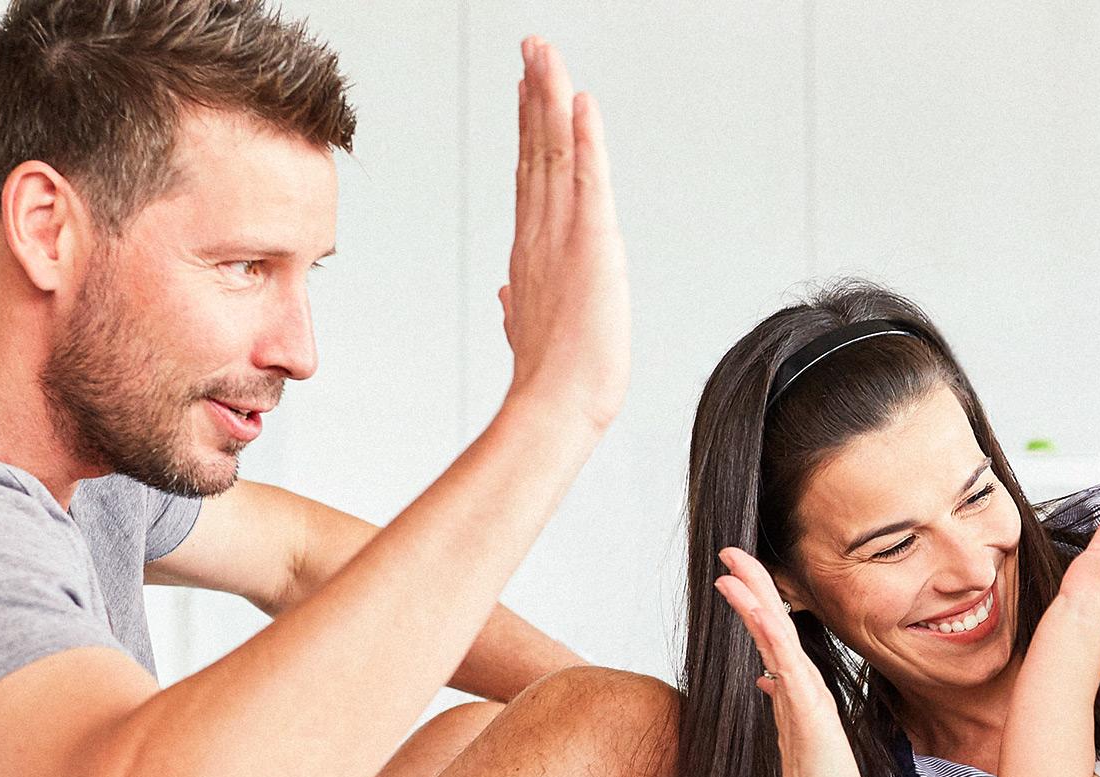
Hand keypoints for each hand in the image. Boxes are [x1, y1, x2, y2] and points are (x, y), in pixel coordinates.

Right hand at [497, 38, 628, 429]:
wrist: (556, 405)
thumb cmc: (552, 380)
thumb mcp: (529, 335)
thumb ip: (517, 309)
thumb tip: (507, 299)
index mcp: (531, 252)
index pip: (531, 176)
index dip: (529, 128)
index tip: (526, 90)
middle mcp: (540, 233)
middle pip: (537, 149)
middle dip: (534, 94)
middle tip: (532, 48)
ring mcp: (561, 234)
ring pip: (556, 150)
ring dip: (552, 97)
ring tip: (546, 53)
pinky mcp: (591, 242)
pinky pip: (589, 177)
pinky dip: (586, 137)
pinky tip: (581, 101)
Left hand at [711, 548, 872, 776]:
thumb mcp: (792, 737)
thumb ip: (781, 703)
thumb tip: (766, 678)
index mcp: (795, 691)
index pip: (771, 637)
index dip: (753, 603)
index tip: (731, 575)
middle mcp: (803, 687)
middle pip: (776, 624)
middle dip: (755, 585)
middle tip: (731, 550)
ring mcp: (809, 698)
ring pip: (780, 637)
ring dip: (758, 600)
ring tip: (734, 568)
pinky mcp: (812, 714)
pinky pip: (789, 665)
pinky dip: (774, 635)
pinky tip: (760, 611)